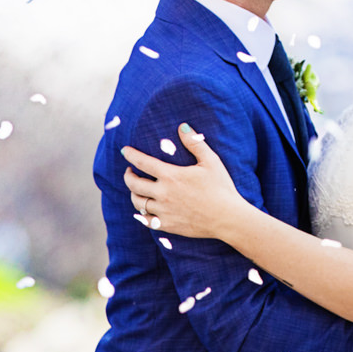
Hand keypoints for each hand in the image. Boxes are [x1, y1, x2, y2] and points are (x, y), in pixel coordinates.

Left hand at [122, 123, 246, 239]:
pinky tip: (144, 209)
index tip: (124, 151)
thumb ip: (195, 143)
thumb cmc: (221, 187)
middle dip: (128, 175)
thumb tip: (183, 126)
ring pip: (137, 203)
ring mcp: (164, 211)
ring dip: (133, 194)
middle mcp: (163, 194)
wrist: (228, 218)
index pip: (143, 162)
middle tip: (130, 171)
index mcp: (171, 176)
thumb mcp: (211, 161)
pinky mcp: (168, 225)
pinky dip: (141, 214)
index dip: (131, 155)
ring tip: (137, 189)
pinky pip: (146, 220)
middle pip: (134, 184)